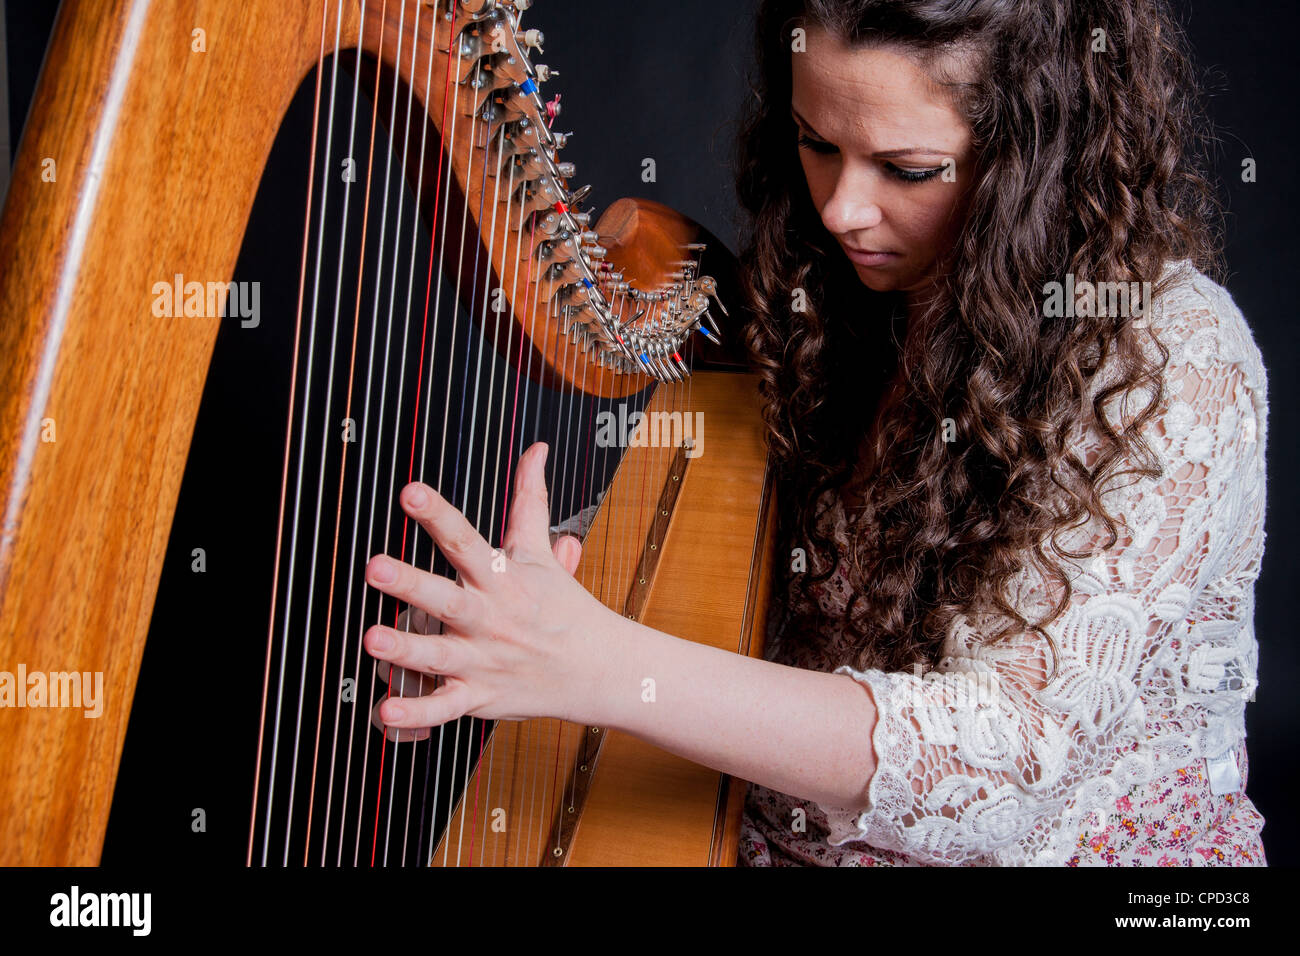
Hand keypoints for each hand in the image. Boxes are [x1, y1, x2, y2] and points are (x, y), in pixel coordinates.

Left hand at [363, 441, 610, 736]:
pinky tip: (386, 710)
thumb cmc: (563, 608)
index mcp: (501, 579)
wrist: (598, 669)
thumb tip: (534, 450)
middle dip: (411, 584)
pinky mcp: (479, 697)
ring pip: (439, 655)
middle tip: (376, 567)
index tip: (410, 492)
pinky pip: (444, 708)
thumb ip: (529, 500)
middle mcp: (489, 618)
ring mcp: (483, 660)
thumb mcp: (541, 552)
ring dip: (405, 649)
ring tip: (372, 639)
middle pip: (447, 599)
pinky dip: (417, 713)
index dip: (438, 516)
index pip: (466, 541)